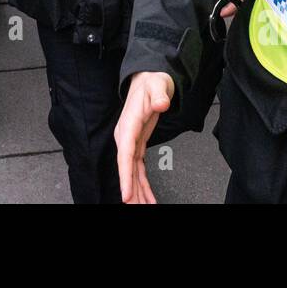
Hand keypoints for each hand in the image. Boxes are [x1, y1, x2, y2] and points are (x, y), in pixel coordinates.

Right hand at [115, 71, 174, 203]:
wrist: (147, 80)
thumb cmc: (150, 82)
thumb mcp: (156, 85)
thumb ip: (159, 95)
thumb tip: (162, 104)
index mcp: (128, 125)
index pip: (125, 154)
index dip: (125, 176)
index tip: (126, 194)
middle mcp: (126, 136)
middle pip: (126, 168)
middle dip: (130, 190)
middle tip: (135, 207)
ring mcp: (130, 142)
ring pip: (132, 172)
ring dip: (137, 191)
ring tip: (143, 207)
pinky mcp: (137, 145)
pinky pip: (138, 169)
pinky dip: (142, 184)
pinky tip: (147, 197)